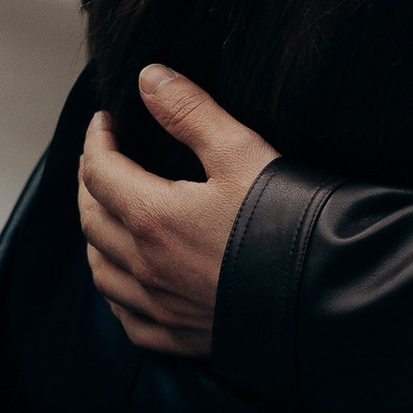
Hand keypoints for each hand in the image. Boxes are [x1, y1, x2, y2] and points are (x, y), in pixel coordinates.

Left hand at [76, 68, 278, 361]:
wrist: (322, 291)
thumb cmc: (284, 219)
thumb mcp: (240, 151)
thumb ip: (190, 111)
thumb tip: (148, 78)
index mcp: (152, 216)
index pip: (100, 172)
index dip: (97, 141)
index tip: (105, 121)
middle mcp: (145, 265)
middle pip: (92, 220)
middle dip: (90, 184)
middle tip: (101, 160)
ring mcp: (159, 305)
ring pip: (102, 271)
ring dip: (96, 237)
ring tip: (107, 215)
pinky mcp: (180, 335)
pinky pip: (127, 317)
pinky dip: (117, 292)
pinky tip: (129, 282)